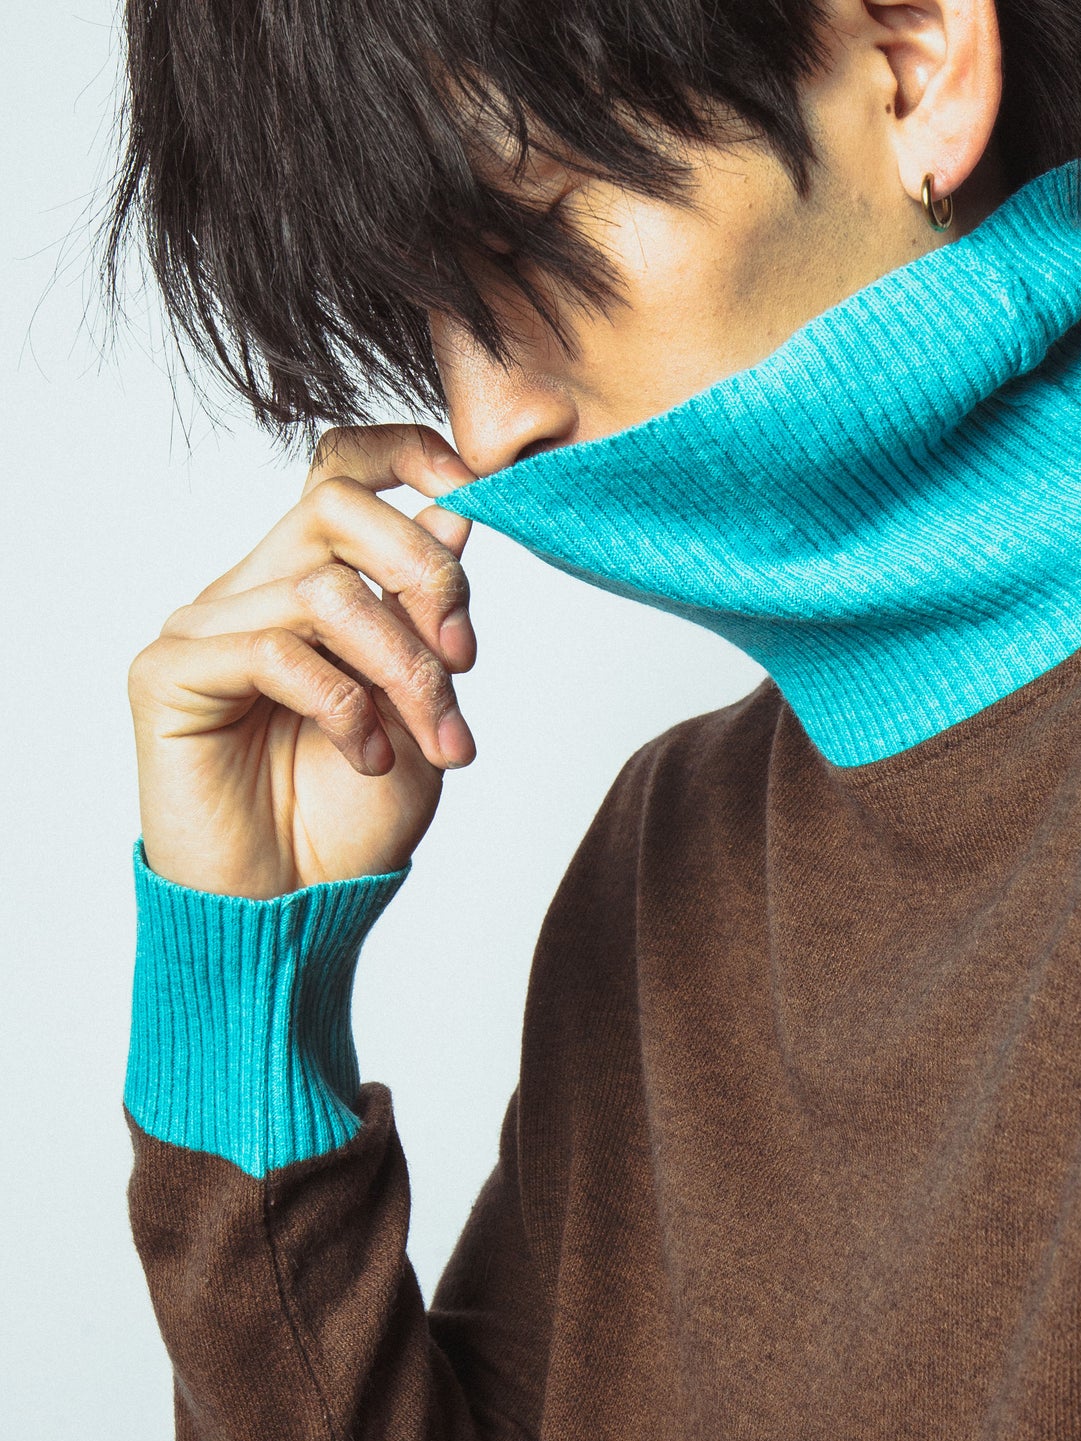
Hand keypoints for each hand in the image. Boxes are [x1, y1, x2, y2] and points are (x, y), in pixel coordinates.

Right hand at [128, 425, 478, 897]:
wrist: (297, 908)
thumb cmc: (353, 817)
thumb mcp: (422, 710)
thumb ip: (429, 619)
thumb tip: (454, 515)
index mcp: (312, 584)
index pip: (340, 470)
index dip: (404, 454)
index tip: (473, 486)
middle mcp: (253, 591)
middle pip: (336, 506)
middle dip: (425, 575)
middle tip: (465, 660)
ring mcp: (205, 627)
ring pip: (323, 590)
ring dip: (404, 669)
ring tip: (433, 742)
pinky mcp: (170, 673)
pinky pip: (273, 649)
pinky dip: (343, 704)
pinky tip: (367, 756)